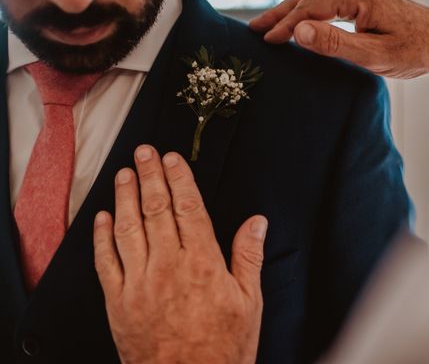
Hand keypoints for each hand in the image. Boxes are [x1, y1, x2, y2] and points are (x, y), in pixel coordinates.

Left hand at [93, 145, 266, 363]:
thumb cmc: (223, 348)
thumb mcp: (249, 302)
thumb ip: (249, 257)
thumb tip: (257, 222)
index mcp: (203, 263)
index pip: (189, 208)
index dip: (180, 179)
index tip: (173, 159)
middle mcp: (169, 266)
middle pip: (156, 210)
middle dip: (150, 176)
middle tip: (144, 152)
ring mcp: (140, 283)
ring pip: (129, 229)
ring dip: (125, 197)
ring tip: (124, 173)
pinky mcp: (119, 302)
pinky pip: (107, 262)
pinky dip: (103, 237)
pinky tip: (103, 217)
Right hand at [250, 0, 428, 81]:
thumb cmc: (416, 52)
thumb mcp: (374, 55)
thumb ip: (335, 44)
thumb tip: (298, 31)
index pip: (310, 8)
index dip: (286, 25)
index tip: (266, 42)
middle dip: (280, 13)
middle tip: (254, 29)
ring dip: (292, 10)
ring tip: (268, 24)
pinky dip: (308, 9)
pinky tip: (299, 20)